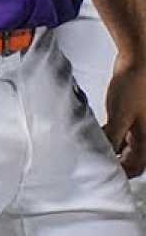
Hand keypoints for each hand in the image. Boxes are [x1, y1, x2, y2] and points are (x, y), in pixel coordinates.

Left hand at [104, 57, 145, 176]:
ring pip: (128, 146)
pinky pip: (125, 133)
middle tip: (95, 160)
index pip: (136, 167)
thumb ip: (112, 138)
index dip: (120, 173)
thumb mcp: (119, 116)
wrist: (139, 62)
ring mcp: (142, 126)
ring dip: (113, 148)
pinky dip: (113, 136)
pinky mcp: (134, 116)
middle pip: (133, 159)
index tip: (102, 172)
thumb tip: (103, 155)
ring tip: (94, 146)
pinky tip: (99, 132)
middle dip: (115, 162)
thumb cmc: (134, 86)